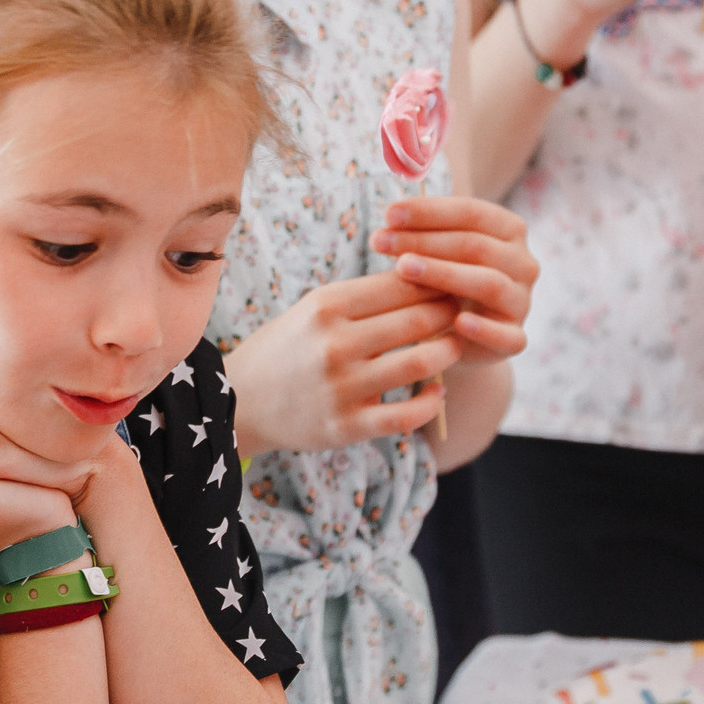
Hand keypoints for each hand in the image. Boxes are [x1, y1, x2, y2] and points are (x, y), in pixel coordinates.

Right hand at [223, 271, 458, 454]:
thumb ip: (365, 297)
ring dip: (449, 352)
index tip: (451, 279)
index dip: (436, 279)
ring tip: (454, 346)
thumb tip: (427, 278)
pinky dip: (433, 400)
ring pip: (422, 362)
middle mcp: (335, 344)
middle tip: (461, 310)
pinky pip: (409, 414)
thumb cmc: (288, 347)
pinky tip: (437, 390)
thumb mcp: (314, 309)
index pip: (401, 282)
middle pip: (418, 318)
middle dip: (450, 311)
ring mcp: (343, 387)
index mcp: (327, 306)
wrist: (241, 401)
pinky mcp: (348, 425)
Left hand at [368, 195, 535, 371]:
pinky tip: (457, 323)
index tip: (387, 214)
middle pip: (475, 245)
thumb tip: (390, 217)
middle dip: (424, 241)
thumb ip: (421, 231)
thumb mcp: (435, 252)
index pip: (471, 212)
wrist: (457, 336)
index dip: (428, 211)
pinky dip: (483, 329)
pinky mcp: (516, 338)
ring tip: (402, 268)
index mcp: (509, 230)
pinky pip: (506, 334)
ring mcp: (522, 301)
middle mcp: (523, 262)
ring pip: (489, 282)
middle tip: (380, 241)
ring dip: (444, 273)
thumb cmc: (442, 282)